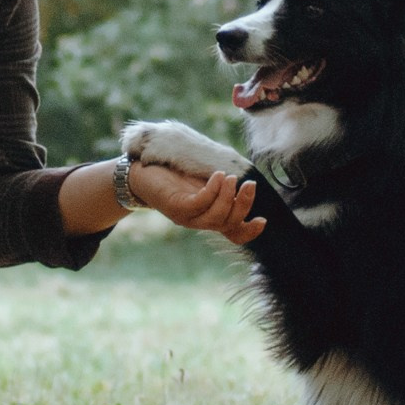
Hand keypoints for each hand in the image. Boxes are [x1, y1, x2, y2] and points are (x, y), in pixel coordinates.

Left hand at [129, 162, 266, 244]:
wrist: (141, 171)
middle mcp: (199, 221)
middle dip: (242, 205)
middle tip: (249, 185)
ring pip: (215, 217)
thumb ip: (221, 184)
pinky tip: (218, 176)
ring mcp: (186, 217)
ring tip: (231, 178)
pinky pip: (199, 204)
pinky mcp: (175, 208)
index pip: (233, 233)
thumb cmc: (174, 172)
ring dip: (227, 198)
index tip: (263, 220)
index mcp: (209, 216)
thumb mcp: (202, 178)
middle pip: (228, 224)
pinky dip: (212, 191)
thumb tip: (243, 176)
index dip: (249, 232)